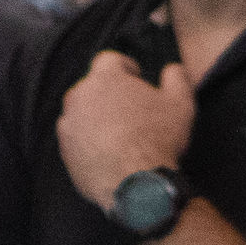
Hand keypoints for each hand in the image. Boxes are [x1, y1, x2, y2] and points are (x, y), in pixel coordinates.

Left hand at [55, 50, 194, 211]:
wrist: (135, 184)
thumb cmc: (158, 139)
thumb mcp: (180, 103)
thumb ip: (176, 78)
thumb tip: (173, 68)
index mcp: (105, 78)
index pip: (109, 60)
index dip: (125, 66)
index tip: (136, 77)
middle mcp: (80, 96)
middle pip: (92, 86)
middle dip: (109, 93)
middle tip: (131, 109)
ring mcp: (69, 124)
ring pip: (81, 113)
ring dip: (97, 118)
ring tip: (119, 134)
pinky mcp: (65, 151)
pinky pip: (76, 139)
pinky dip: (88, 142)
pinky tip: (108, 153)